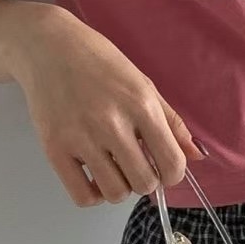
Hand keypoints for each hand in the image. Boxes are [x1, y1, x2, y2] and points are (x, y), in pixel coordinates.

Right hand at [11, 8, 206, 206]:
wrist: (48, 47)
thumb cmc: (98, 61)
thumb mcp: (142, 82)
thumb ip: (171, 121)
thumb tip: (196, 154)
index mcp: (141, 104)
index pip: (172, 164)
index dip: (172, 172)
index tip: (162, 165)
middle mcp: (112, 123)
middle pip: (144, 183)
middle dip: (145, 179)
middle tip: (134, 162)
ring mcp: (81, 137)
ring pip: (115, 193)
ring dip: (119, 186)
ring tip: (112, 165)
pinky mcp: (54, 149)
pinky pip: (82, 196)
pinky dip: (92, 194)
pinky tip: (92, 173)